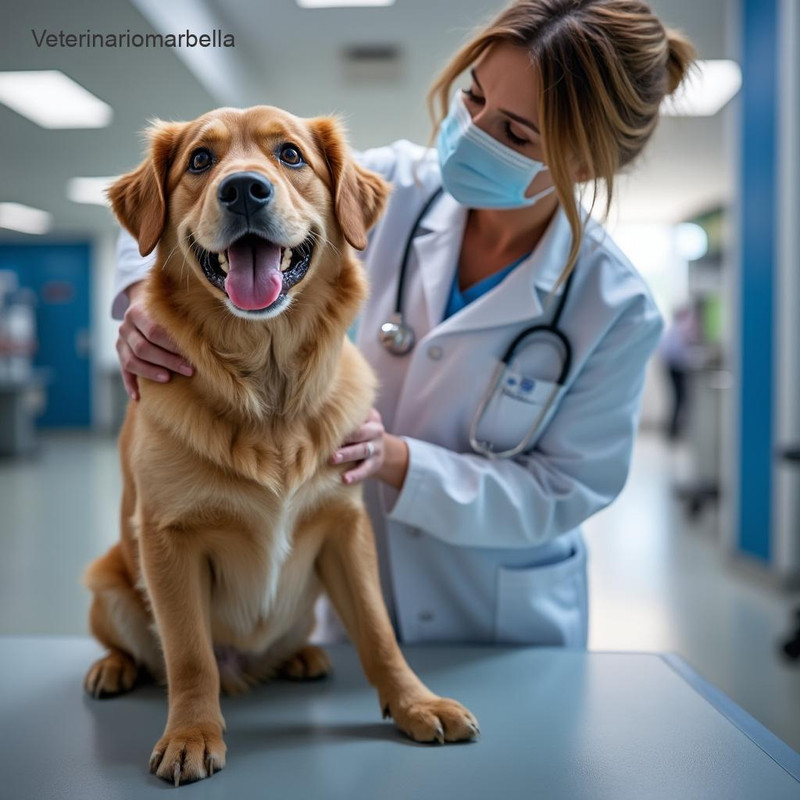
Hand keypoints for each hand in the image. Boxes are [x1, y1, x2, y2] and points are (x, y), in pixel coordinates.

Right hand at [117, 281, 193, 400]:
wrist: (143, 304)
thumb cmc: (165, 311)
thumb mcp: (170, 309)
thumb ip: (180, 320)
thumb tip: (208, 339)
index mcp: (138, 312)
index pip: (153, 331)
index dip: (172, 346)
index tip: (191, 356)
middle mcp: (126, 327)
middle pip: (142, 348)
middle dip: (167, 361)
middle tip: (188, 370)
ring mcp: (120, 341)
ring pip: (131, 361)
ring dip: (150, 372)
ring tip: (168, 379)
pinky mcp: (120, 354)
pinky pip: (123, 372)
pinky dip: (130, 384)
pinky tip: (139, 397)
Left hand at [329, 407, 385, 484]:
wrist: (380, 451)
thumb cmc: (360, 433)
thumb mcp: (360, 421)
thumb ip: (345, 416)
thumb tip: (316, 412)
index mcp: (371, 417)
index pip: (359, 416)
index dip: (345, 420)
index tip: (326, 422)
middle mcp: (376, 431)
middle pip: (361, 433)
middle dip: (346, 437)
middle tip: (328, 442)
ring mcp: (377, 448)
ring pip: (363, 450)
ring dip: (347, 454)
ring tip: (333, 459)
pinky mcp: (375, 464)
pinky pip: (365, 470)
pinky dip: (355, 475)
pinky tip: (344, 479)